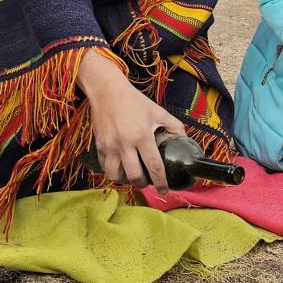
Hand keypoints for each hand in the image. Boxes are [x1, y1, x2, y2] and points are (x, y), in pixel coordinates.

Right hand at [77, 49, 185, 190]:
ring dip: (126, 180)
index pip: (154, 167)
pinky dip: (114, 172)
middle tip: (148, 182)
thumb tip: (184, 139)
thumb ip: (173, 126)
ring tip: (133, 176)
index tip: (164, 190)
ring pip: (116, 176)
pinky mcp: (99, 146)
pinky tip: (121, 168)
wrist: (107, 91)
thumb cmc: (134, 101)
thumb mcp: (158, 111)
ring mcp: (110, 146)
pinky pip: (105, 168)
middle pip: (135, 177)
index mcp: (142, 136)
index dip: (161, 182)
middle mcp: (125, 144)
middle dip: (144, 184)